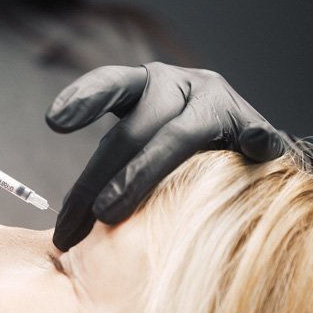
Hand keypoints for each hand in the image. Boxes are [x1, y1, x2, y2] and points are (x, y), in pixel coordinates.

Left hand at [46, 62, 285, 250]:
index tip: (53, 121)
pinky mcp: (257, 128)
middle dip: (99, 175)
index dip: (83, 98)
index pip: (110, 84)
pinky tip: (253, 148)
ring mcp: (222, 104)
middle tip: (72, 222)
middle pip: (135, 127)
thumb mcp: (133, 144)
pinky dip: (256, 140)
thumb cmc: (167, 147)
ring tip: (107, 215)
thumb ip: (104, 168)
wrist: (239, 139)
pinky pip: (258, 134)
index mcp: (145, 85)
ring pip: (179, 135)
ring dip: (141, 174)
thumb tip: (63, 229)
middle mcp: (182, 86)